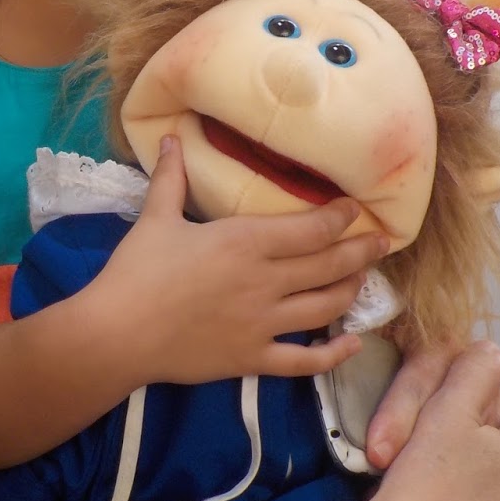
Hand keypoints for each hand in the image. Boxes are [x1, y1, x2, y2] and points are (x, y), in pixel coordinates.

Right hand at [90, 136, 388, 385]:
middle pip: (330, 265)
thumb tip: (169, 139)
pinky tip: (352, 344)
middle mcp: (265, 282)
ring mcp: (263, 324)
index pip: (311, 229)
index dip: (341, 218)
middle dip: (362, 252)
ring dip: (352, 292)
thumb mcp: (155, 219)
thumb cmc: (135, 272)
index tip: (356, 209)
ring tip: (364, 280)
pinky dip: (333, 354)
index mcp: (245, 242)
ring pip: (325, 307)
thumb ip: (170, 179)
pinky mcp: (252, 358)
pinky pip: (304, 361)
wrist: (116, 334)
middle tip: (383, 243)